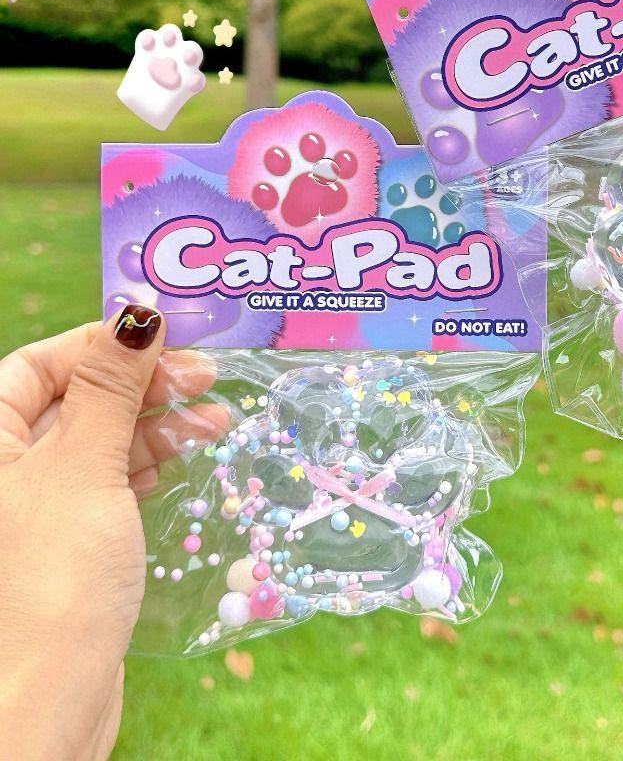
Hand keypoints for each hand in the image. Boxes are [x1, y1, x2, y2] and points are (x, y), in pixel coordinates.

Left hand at [0, 307, 225, 759]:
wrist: (50, 695)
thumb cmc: (54, 574)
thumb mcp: (85, 466)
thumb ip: (109, 387)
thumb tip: (137, 312)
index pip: (38, 364)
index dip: (102, 344)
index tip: (166, 332)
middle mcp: (3, 468)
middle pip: (75, 399)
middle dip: (141, 384)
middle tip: (206, 375)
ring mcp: (35, 504)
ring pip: (98, 439)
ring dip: (155, 423)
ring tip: (216, 418)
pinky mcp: (68, 537)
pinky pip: (108, 478)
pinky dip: (147, 462)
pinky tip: (184, 456)